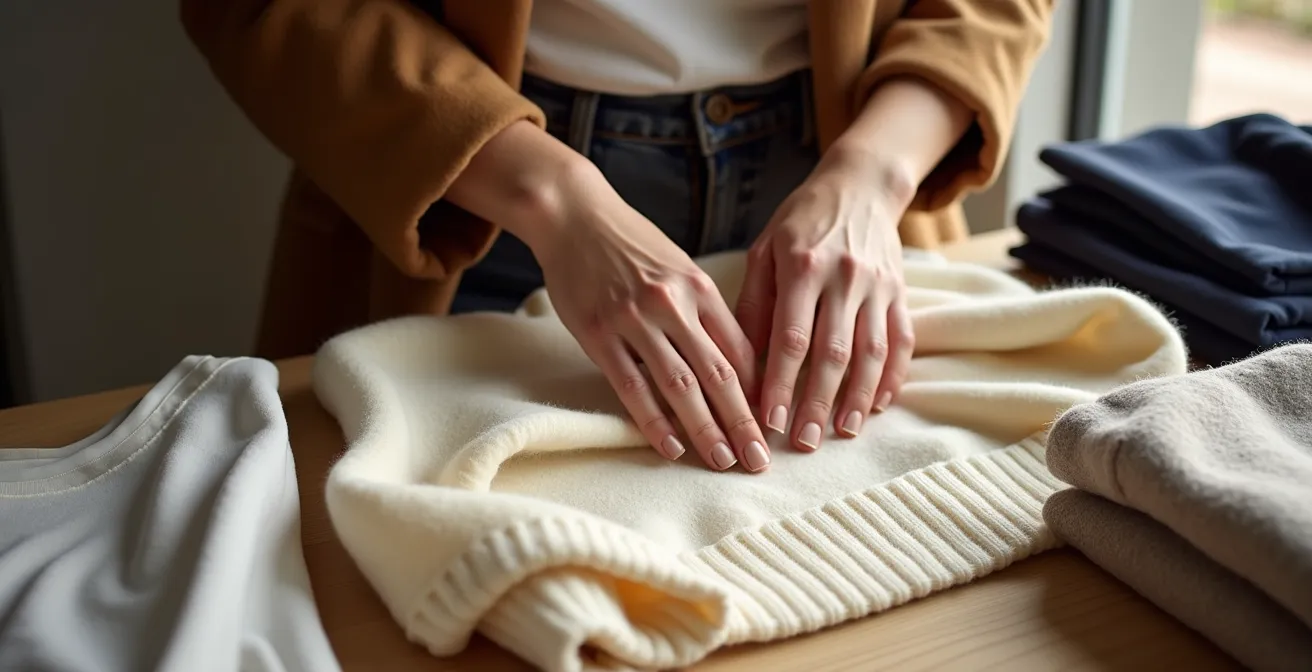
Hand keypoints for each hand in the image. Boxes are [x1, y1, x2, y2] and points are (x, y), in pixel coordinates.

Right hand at [532, 182, 770, 471]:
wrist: (574, 215)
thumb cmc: (631, 244)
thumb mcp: (678, 267)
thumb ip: (703, 311)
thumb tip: (732, 363)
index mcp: (699, 288)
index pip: (740, 349)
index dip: (759, 392)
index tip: (772, 425)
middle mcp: (673, 305)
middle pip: (719, 374)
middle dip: (743, 422)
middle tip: (760, 461)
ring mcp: (634, 320)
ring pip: (680, 386)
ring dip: (705, 430)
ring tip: (723, 463)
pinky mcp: (598, 334)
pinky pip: (632, 387)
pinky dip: (654, 421)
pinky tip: (671, 447)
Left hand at [736, 148, 915, 451]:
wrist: (860, 185)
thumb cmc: (800, 222)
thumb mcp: (765, 250)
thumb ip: (754, 304)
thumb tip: (743, 362)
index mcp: (803, 267)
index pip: (791, 338)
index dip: (781, 383)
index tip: (769, 421)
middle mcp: (845, 278)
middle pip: (833, 353)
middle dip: (817, 403)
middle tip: (803, 442)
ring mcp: (878, 286)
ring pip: (871, 352)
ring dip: (857, 398)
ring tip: (843, 432)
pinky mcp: (900, 291)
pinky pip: (901, 340)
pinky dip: (892, 376)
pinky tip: (878, 404)